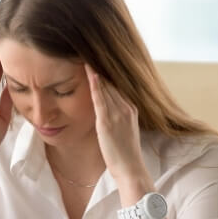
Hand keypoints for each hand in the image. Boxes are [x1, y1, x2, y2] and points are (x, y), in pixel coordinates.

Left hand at [86, 63, 150, 187]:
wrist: (131, 169)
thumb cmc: (125, 155)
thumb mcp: (123, 132)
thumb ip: (116, 119)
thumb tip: (105, 114)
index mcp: (130, 109)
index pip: (117, 85)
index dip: (106, 73)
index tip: (96, 58)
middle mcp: (126, 107)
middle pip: (111, 82)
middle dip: (100, 67)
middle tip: (89, 49)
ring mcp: (117, 114)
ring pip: (106, 87)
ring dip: (96, 71)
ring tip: (86, 55)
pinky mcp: (107, 122)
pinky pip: (100, 99)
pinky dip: (95, 85)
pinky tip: (89, 73)